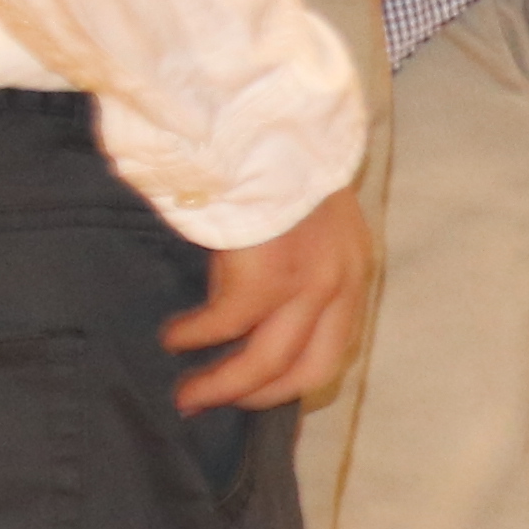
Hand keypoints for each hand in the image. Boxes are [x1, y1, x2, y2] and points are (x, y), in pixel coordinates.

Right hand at [166, 184, 375, 411]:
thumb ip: (295, 264)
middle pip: (307, 370)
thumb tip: (252, 312)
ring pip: (265, 362)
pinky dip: (195, 336)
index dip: (294, 381)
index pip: (335, 348)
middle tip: (212, 405)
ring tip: (186, 394)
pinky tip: (174, 336)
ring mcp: (310, 283)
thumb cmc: (274, 164)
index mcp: (355, 270)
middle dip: (256, 396)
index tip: (257, 394)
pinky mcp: (268, 278)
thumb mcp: (305, 222)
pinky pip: (224, 326)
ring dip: (221, 384)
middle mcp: (343, 283)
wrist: (266, 123)